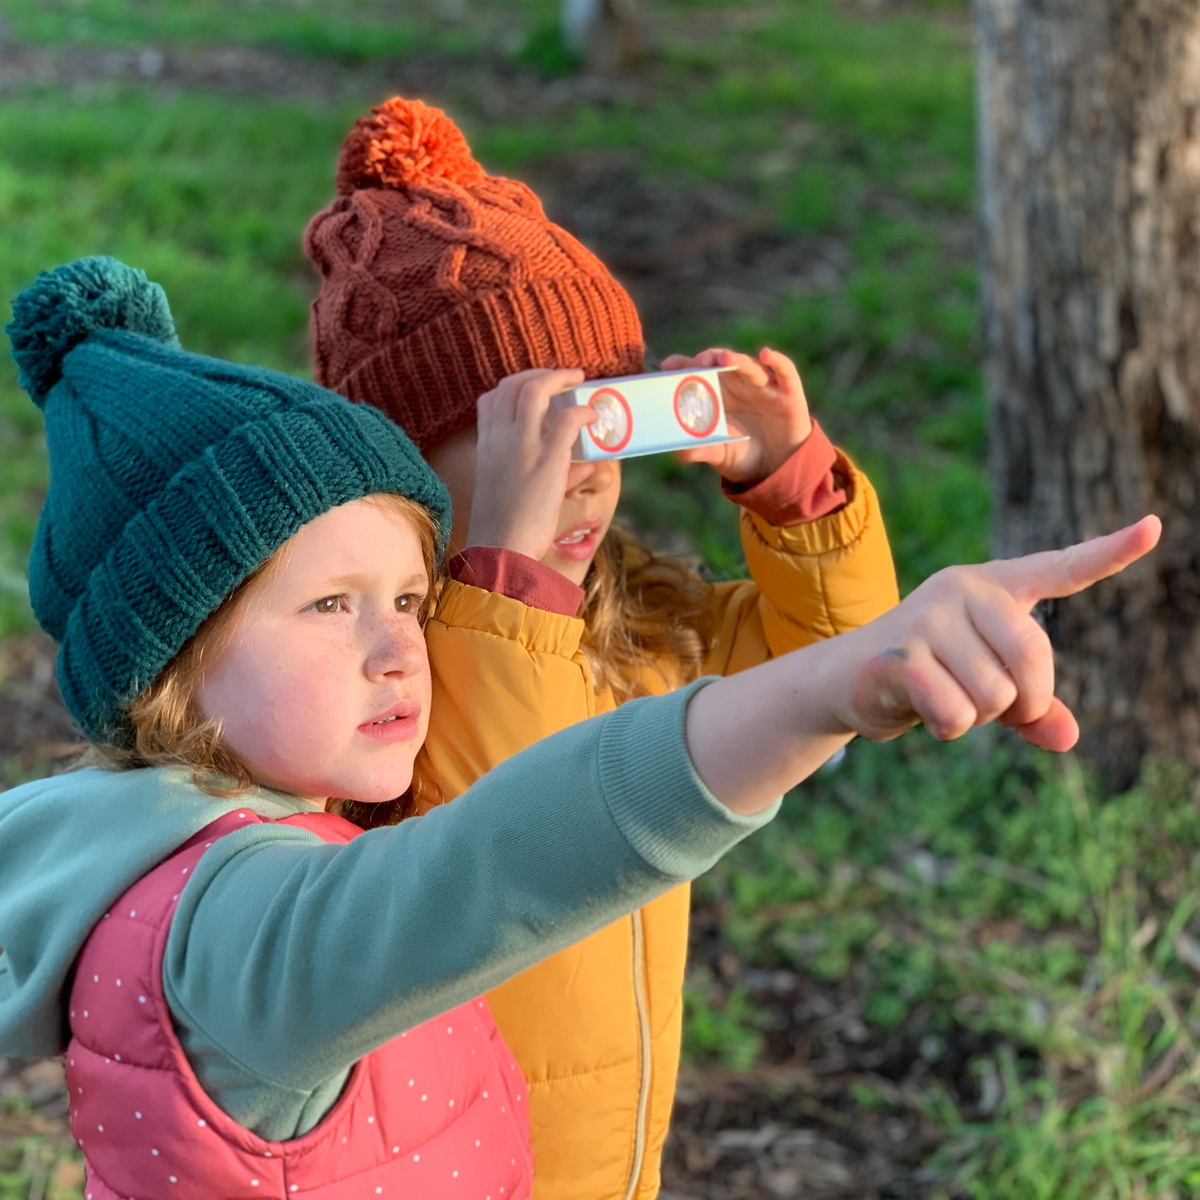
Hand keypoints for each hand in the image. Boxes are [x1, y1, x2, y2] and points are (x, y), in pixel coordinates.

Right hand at [467, 368, 594, 558]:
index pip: (491, 399)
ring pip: (537, 390)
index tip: (536, 389)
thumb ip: (542, 473)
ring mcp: (522, 447)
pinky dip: (584, 411)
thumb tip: (583, 468)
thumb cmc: (504, 531)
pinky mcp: (547, 460)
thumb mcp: (511, 495)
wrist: (499, 552)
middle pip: (513, 385)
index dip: (515, 386)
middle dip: (540, 374)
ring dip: (561, 378)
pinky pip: (568, 419)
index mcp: (485, 447)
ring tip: (580, 381)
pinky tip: (594, 416)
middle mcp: (499, 440)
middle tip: (564, 379)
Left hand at [659, 346, 812, 484]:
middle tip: (698, 362)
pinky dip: (778, 361)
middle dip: (708, 359)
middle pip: (721, 363)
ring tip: (724, 358)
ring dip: (737, 359)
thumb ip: (703, 451)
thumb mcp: (721, 455)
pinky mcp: (788, 393)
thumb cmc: (743, 455)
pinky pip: (785, 372)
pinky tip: (766, 354)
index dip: (683, 365)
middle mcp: (738, 385)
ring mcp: (763, 387)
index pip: (697, 373)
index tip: (667, 366)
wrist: (777, 468)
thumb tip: (681, 454)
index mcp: (717, 396)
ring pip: (749, 366)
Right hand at [833, 516, 1162, 750]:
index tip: (1154, 526)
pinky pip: (956, 714)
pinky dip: (947, 728)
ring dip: (976, 718)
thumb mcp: (988, 688)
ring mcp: (928, 618)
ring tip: (943, 695)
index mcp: (995, 588)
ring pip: (994, 697)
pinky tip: (920, 707)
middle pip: (1033, 661)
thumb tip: (1066, 738)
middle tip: (990, 704)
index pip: (1060, 569)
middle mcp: (963, 591)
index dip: (1109, 552)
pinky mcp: (900, 655)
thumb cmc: (931, 675)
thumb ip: (1033, 710)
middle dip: (1023, 701)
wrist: (849, 678)